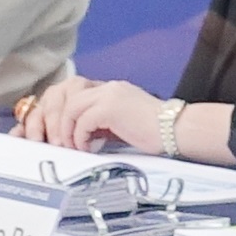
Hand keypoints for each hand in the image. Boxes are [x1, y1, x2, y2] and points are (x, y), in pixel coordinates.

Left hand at [20, 76, 168, 155]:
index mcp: (110, 88)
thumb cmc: (154, 134)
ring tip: (74, 148)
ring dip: (67, 131)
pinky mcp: (111, 107)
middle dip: (58, 121)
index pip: (72, 92)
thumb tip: (78, 137)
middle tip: (60, 144)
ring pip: (71, 107)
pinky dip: (81, 137)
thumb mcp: (121, 125)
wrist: (177, 131)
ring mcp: (110, 94)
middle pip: (66, 96)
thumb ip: (100, 124)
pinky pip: (83, 120)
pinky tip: (89, 148)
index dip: (61, 112)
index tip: (60, 134)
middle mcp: (107, 86)